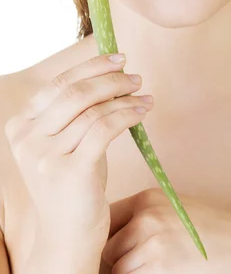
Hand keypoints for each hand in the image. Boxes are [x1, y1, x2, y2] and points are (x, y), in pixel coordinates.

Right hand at [4, 52, 152, 253]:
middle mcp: (28, 140)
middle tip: (135, 77)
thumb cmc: (72, 184)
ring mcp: (46, 157)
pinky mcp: (71, 172)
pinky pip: (105, 129)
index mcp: (21, 126)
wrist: (67, 237)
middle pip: (75, 93)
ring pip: (94, 111)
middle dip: (111, 79)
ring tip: (144, 97)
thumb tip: (113, 74)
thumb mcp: (66, 142)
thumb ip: (77, 111)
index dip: (91, 67)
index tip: (118, 59)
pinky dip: (128, 114)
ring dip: (125, 98)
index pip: (58, 84)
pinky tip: (143, 111)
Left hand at [101, 188, 230, 272]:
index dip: (109, 240)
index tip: (118, 252)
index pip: (108, 220)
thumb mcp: (177, 212)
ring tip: (161, 269)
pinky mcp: (159, 271)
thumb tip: (113, 236)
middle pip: (108, 249)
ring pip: (118, 271)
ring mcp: (152, 246)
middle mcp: (146, 218)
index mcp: (149, 199)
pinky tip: (168, 273)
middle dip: (117, 262)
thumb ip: (146, 217)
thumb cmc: (214, 235)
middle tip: (142, 265)